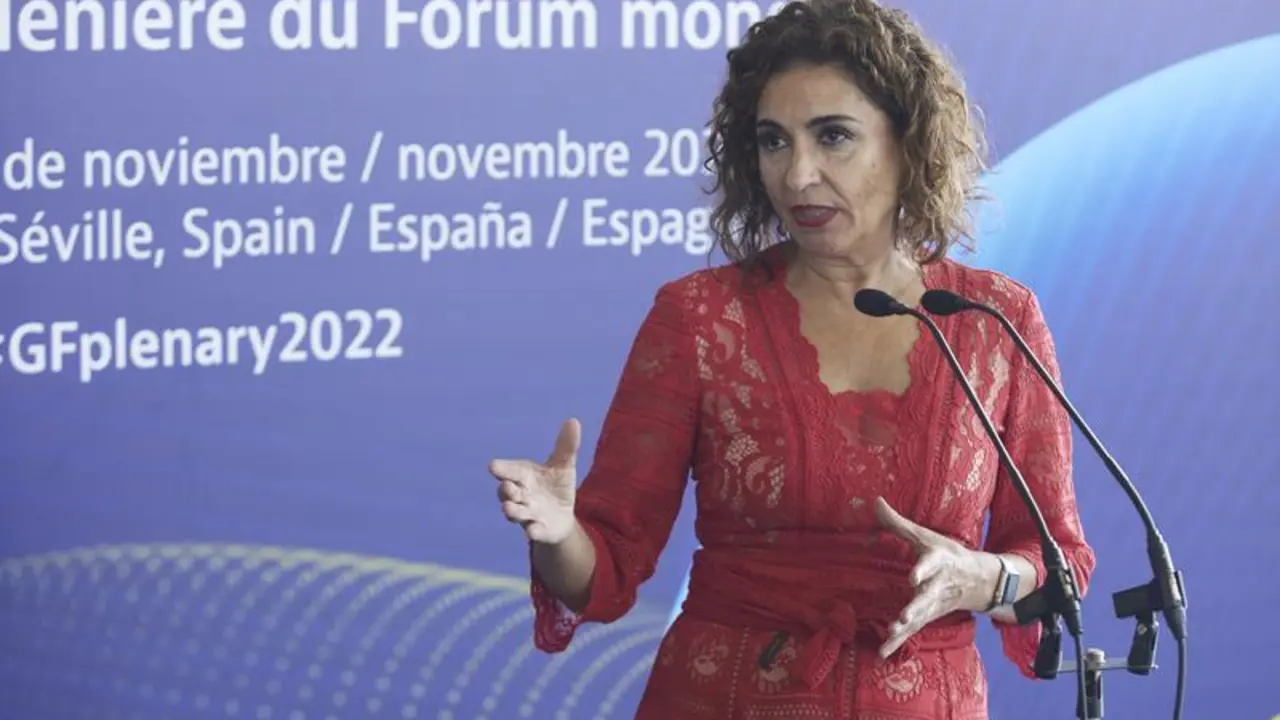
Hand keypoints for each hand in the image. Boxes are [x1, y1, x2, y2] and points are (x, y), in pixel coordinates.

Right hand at [487, 419, 581, 544]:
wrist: (561, 516)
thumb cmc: (555, 486)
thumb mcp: (563, 465)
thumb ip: (566, 447)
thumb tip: (573, 421)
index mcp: (524, 476)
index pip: (510, 471)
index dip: (502, 469)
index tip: (492, 466)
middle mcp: (521, 495)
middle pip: (509, 493)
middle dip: (506, 490)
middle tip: (507, 486)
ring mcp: (528, 514)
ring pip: (516, 513)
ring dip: (512, 511)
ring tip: (508, 509)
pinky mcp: (539, 530)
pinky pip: (533, 532)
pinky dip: (532, 531)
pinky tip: (533, 531)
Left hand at [873, 496, 1001, 659]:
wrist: (979, 579)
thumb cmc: (946, 553)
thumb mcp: (925, 535)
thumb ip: (898, 523)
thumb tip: (875, 501)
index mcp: (939, 561)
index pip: (931, 564)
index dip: (923, 570)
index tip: (914, 577)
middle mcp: (938, 585)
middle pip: (927, 598)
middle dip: (916, 607)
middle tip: (905, 616)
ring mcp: (935, 604)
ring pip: (921, 617)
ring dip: (907, 628)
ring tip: (892, 632)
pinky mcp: (928, 616)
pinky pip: (913, 631)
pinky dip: (898, 642)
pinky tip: (883, 652)